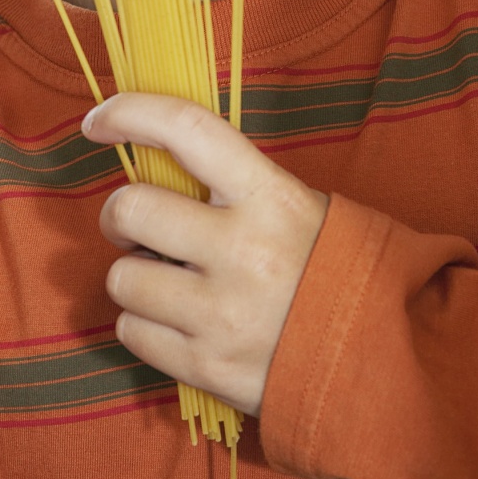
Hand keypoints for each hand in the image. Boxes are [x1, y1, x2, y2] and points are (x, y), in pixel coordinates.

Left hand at [86, 93, 328, 416]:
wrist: (378, 357)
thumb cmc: (330, 269)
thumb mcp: (299, 206)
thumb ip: (234, 183)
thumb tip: (156, 162)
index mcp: (269, 196)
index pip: (186, 129)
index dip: (130, 112)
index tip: (98, 120)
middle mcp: (242, 249)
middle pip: (130, 209)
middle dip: (121, 216)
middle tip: (140, 228)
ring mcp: (221, 312)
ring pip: (121, 278)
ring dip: (136, 277)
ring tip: (175, 284)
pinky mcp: (205, 366)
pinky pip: (131, 332)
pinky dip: (145, 324)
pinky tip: (181, 321)